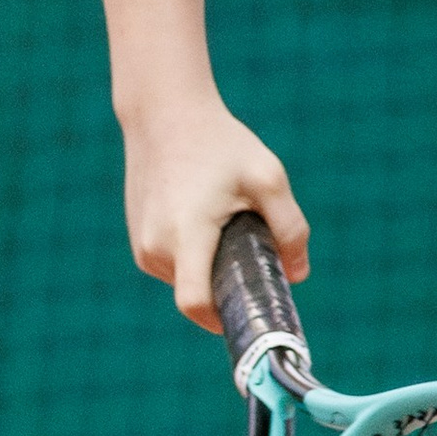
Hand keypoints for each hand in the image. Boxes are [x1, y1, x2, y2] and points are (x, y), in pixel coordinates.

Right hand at [122, 92, 308, 328]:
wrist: (164, 114)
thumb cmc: (220, 144)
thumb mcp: (268, 177)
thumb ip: (290, 228)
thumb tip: (298, 274)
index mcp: (187, 234)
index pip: (195, 304)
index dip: (222, 321)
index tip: (250, 315)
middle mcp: (156, 247)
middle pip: (198, 294)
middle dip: (227, 285)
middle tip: (251, 248)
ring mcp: (142, 245)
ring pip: (185, 280)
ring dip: (209, 267)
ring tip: (224, 221)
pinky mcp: (138, 239)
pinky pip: (173, 265)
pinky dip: (193, 255)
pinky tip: (203, 217)